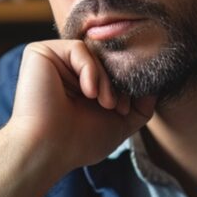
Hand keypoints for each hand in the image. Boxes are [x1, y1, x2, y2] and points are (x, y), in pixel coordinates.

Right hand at [7, 40, 156, 173]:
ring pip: (94, 54)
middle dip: (118, 83)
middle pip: (104, 59)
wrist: (48, 148)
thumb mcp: (119, 124)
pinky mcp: (40, 52)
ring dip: (106, 80)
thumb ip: (140, 107)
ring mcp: (52, 59)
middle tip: (118, 107)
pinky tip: (88, 92)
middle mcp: (64, 70)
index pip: (109, 69)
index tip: (125, 110)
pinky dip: (91, 70)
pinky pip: (79, 48)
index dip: (123, 85)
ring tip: (104, 104)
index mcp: (78, 84)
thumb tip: (156, 88)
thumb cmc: (78, 142)